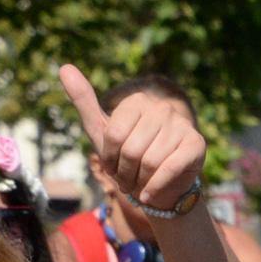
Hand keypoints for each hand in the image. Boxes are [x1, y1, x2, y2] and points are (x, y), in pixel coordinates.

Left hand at [61, 64, 205, 220]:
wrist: (160, 186)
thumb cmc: (128, 158)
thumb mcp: (102, 131)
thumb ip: (84, 100)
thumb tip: (64, 67)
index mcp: (138, 101)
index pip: (114, 135)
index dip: (109, 158)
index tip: (113, 166)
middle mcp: (162, 108)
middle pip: (131, 150)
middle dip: (125, 172)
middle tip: (128, 179)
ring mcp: (182, 125)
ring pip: (150, 162)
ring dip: (140, 182)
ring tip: (141, 183)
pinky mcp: (196, 144)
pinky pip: (169, 169)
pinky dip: (154, 188)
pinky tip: (149, 194)